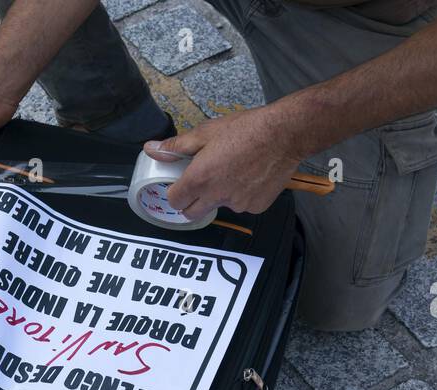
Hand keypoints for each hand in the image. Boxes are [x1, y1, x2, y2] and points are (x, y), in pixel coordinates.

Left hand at [143, 104, 305, 220]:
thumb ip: (177, 146)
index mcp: (200, 178)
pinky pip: (241, 206)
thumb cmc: (246, 129)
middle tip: (202, 182)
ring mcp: (237, 204)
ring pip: (219, 207)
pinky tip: (250, 176)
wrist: (285, 134)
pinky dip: (242, 196)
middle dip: (191, 202)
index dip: (175, 193)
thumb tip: (151, 149)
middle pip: (192, 213)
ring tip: (232, 171)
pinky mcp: (255, 207)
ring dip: (219, 196)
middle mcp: (216, 196)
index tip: (181, 184)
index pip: (175, 201)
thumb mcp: (206, 132)